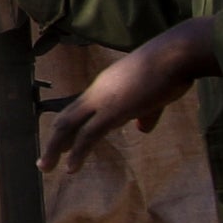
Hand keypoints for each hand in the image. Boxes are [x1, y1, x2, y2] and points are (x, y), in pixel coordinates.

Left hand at [39, 18, 217, 173]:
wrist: (178, 53)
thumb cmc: (173, 68)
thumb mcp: (156, 94)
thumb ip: (147, 113)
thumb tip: (143, 129)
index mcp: (106, 85)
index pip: (79, 108)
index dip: (67, 126)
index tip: (59, 145)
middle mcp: (98, 91)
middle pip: (66, 117)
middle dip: (53, 140)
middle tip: (44, 161)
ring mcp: (103, 100)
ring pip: (68, 126)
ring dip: (54, 149)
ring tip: (46, 168)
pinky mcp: (113, 110)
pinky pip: (88, 135)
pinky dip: (77, 153)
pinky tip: (71, 169)